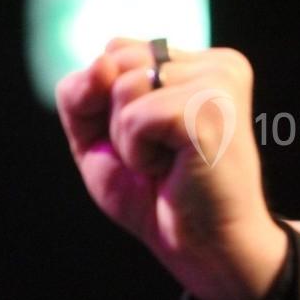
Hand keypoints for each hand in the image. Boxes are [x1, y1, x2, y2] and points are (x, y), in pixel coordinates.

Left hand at [56, 39, 287, 299]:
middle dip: (115, 119)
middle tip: (158, 157)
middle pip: (115, 61)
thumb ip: (81, 93)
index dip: (106, 103)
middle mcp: (215, 64)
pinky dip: (138, 152)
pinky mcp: (212, 107)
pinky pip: (136, 116)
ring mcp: (218, 81)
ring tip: (167, 163)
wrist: (201, 248)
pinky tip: (173, 168)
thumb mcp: (98, 137)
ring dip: (127, 139)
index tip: (149, 140)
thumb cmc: (157, 196)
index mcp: (198, 62)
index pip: (114, 50)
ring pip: (123, 86)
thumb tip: (103, 63)